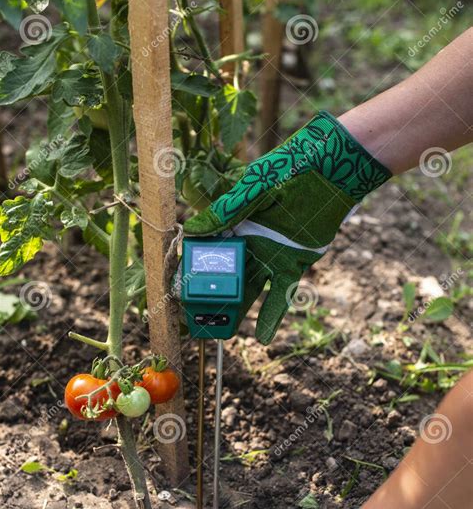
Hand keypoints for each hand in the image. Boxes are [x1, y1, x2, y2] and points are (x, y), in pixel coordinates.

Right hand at [184, 111, 390, 343]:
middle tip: (196, 320)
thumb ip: (225, 212)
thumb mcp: (253, 189)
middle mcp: (249, 244)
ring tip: (222, 335)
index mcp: (234, 224)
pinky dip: (273, 317)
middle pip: (225, 277)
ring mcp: (270, 256)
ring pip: (248, 290)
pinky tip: (263, 338)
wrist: (329, 171)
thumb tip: (190, 232)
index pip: (208, 252)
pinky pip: (281, 296)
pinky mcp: (293, 265)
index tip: (179, 290)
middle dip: (211, 299)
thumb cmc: (288, 170)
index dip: (194, 271)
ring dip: (236, 312)